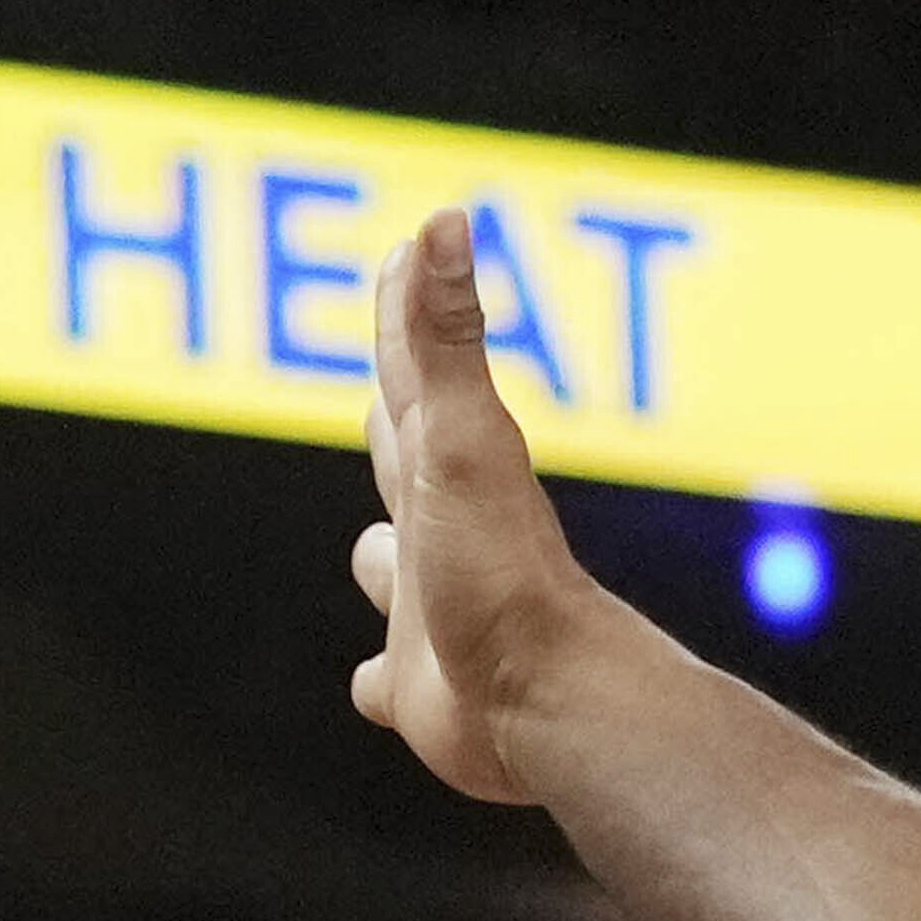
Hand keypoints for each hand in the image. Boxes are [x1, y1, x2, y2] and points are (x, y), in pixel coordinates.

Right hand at [345, 205, 622, 806]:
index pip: (416, 374)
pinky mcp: (423, 688)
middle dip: (392, 420)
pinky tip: (375, 680)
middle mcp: (440, 531)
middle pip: (407, 461)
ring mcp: (432, 607)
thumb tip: (443, 220)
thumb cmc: (501, 570)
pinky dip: (377, 676)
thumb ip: (443, 338)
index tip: (406, 253)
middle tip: (387, 379)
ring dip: (380, 555)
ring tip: (374, 544)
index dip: (404, 314)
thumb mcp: (459, 440)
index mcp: (445, 468)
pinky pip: (388, 677)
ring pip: (394, 570)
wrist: (546, 700)